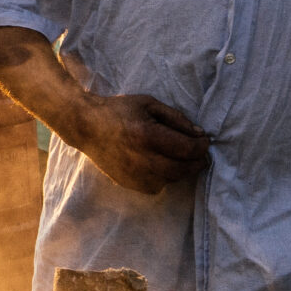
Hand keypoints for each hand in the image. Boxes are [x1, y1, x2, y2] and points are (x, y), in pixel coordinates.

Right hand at [74, 94, 212, 195]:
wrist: (86, 126)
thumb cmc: (118, 110)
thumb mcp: (149, 104)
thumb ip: (176, 119)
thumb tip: (199, 134)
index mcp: (147, 135)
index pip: (188, 148)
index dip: (202, 145)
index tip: (205, 140)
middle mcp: (142, 158)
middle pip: (183, 169)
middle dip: (198, 161)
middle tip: (200, 153)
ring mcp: (134, 174)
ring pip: (172, 179)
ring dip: (181, 169)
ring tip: (180, 157)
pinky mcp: (129, 183)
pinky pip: (157, 186)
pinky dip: (164, 177)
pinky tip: (160, 164)